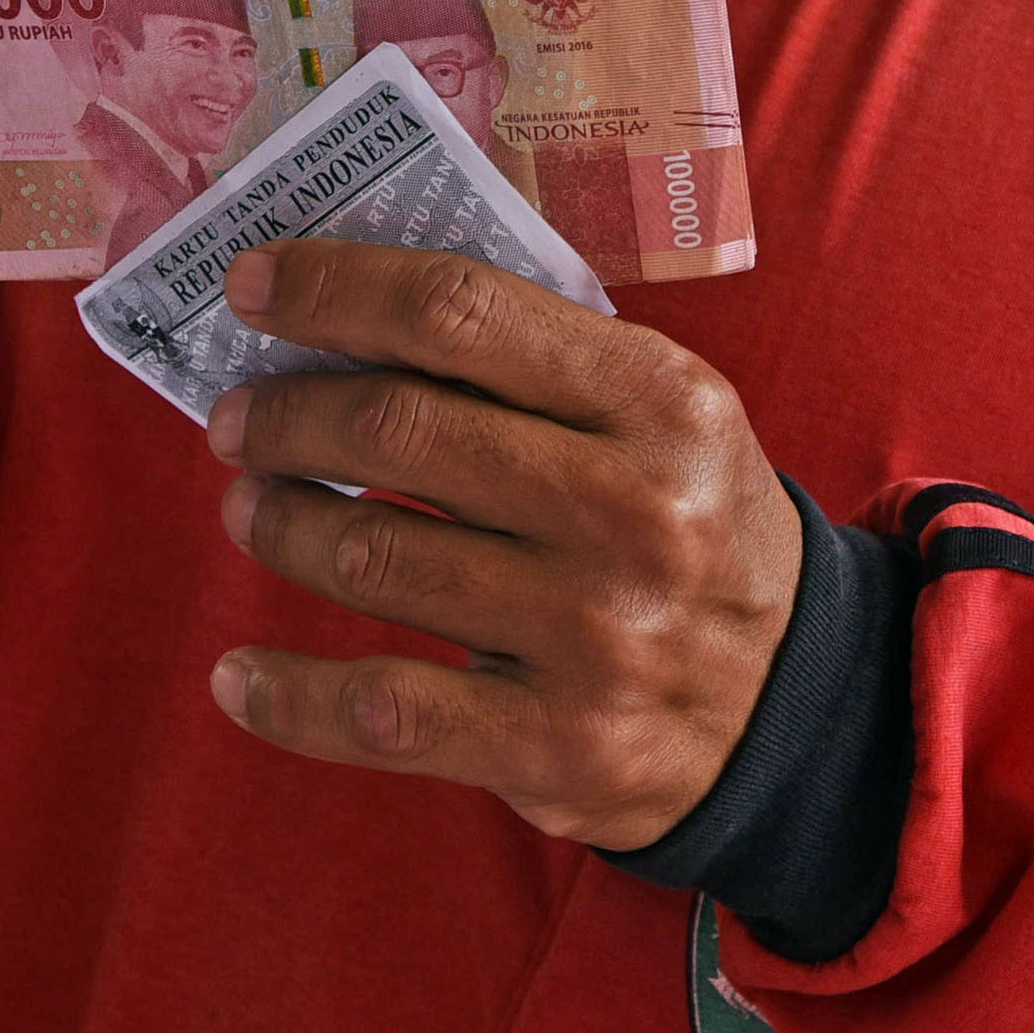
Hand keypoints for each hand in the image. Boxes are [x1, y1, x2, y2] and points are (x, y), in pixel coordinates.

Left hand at [198, 240, 802, 849]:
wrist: (796, 705)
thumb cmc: (683, 520)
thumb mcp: (655, 415)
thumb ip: (528, 361)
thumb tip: (337, 318)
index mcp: (659, 401)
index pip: (460, 314)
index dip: (336, 288)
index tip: (253, 286)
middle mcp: (635, 513)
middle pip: (400, 431)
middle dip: (287, 415)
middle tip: (239, 422)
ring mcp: (597, 637)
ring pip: (377, 558)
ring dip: (281, 524)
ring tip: (253, 509)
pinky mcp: (560, 746)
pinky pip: (382, 714)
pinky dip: (287, 695)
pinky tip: (237, 675)